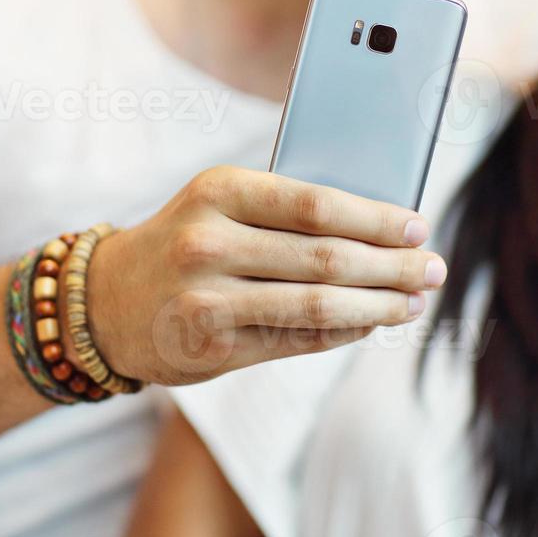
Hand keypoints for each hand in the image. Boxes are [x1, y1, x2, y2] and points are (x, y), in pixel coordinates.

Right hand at [82, 166, 445, 384]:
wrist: (105, 302)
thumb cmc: (183, 242)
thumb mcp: (218, 205)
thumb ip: (285, 210)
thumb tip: (380, 228)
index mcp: (218, 190)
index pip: (316, 204)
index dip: (376, 218)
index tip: (418, 225)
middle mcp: (208, 242)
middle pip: (325, 258)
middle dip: (391, 266)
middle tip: (433, 269)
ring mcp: (207, 298)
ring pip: (317, 305)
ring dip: (378, 306)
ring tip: (414, 302)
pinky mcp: (211, 346)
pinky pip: (296, 340)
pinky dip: (344, 332)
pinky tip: (371, 324)